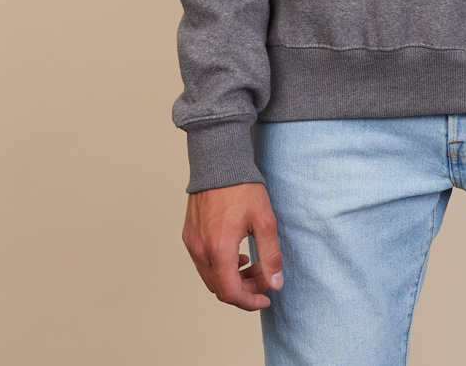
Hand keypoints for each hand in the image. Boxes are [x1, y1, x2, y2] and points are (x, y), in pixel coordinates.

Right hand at [182, 181, 283, 310]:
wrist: (219, 162)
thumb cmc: (242, 188)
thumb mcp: (265, 221)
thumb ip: (271, 256)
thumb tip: (275, 284)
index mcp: (219, 250)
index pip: (231, 293)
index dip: (250, 302)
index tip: (266, 298)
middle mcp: (201, 251)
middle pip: (220, 288)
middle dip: (245, 289)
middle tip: (264, 277)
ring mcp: (192, 244)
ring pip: (211, 277)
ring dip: (233, 279)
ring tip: (253, 265)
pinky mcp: (189, 236)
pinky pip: (203, 263)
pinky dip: (221, 268)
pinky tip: (238, 256)